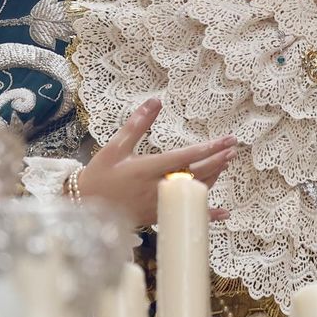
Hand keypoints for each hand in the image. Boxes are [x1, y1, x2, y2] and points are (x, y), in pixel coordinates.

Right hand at [77, 97, 236, 225]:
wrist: (84, 205)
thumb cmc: (100, 173)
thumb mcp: (116, 146)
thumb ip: (137, 124)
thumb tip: (155, 101)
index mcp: (147, 169)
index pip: (185, 157)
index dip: (208, 149)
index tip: (226, 140)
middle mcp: (156, 188)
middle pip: (195, 175)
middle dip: (216, 161)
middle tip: (233, 149)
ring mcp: (158, 205)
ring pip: (193, 192)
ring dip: (212, 177)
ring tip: (226, 162)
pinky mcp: (157, 216)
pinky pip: (185, 211)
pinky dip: (207, 212)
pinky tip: (224, 213)